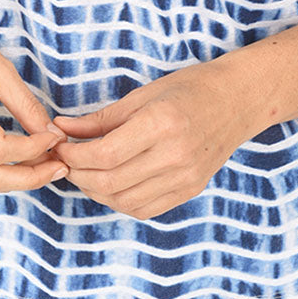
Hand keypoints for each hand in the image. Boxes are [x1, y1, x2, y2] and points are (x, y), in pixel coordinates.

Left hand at [49, 57, 253, 220]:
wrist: (238, 100)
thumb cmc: (189, 89)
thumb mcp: (142, 95)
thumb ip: (100, 119)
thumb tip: (61, 129)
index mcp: (161, 124)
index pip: (103, 155)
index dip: (73, 156)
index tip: (59, 147)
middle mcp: (174, 156)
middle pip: (109, 182)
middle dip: (77, 175)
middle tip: (65, 161)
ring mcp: (185, 177)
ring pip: (124, 201)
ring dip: (95, 191)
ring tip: (85, 172)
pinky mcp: (190, 190)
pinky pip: (145, 209)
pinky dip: (120, 201)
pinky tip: (111, 184)